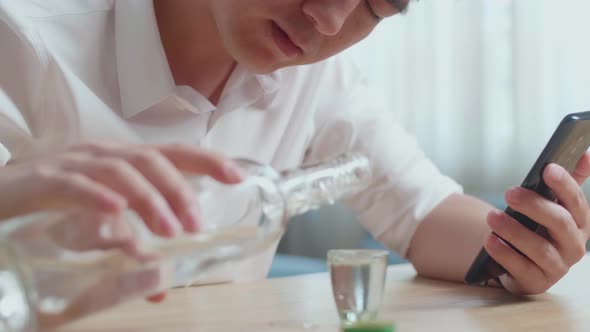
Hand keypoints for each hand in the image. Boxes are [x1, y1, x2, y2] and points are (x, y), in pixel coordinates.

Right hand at [0, 142, 242, 234]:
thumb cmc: (51, 212)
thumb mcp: (98, 232)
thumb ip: (129, 252)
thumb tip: (162, 282)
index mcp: (121, 163)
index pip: (172, 154)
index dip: (207, 161)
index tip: (238, 176)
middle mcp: (101, 156)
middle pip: (152, 159)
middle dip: (180, 189)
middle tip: (196, 224)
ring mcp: (72, 165)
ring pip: (120, 169)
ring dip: (149, 198)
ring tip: (169, 230)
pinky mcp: (42, 181)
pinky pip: (73, 183)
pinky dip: (97, 194)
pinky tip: (116, 211)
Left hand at [484, 152, 589, 293]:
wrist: (520, 262)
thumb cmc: (538, 228)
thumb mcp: (552, 206)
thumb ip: (567, 183)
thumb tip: (585, 154)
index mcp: (580, 223)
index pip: (577, 201)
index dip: (565, 184)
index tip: (547, 168)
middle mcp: (574, 245)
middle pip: (560, 223)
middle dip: (534, 205)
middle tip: (509, 192)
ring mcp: (557, 267)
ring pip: (540, 248)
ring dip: (514, 230)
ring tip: (491, 217)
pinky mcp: (536, 281)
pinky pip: (521, 268)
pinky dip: (505, 254)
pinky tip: (490, 241)